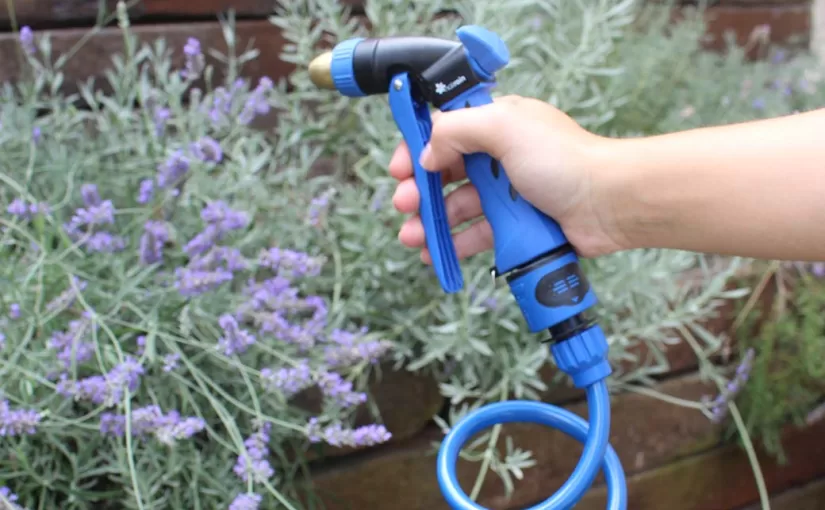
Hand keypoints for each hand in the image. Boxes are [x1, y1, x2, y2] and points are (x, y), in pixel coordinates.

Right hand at [389, 95, 628, 262]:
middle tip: (403, 205)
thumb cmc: (564, 160)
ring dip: (431, 222)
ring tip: (412, 237)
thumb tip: (428, 152)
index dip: (418, 149)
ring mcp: (509, 193)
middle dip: (420, 190)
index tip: (399, 169)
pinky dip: (455, 244)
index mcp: (498, 125)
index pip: (446, 132)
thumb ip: (457, 130)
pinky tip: (436, 254)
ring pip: (458, 208)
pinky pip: (478, 234)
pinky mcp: (518, 225)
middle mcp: (501, 157)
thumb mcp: (504, 126)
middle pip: (446, 174)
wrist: (609, 203)